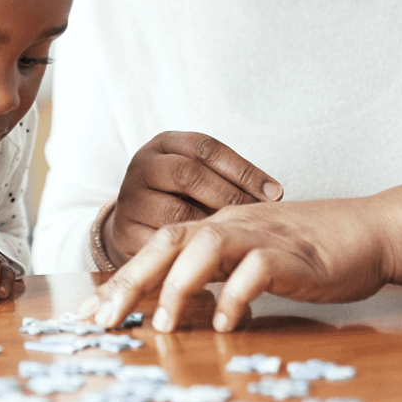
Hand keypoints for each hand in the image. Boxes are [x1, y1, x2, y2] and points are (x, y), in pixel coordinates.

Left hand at [78, 180, 401, 332]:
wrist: (374, 230)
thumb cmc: (314, 251)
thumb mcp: (255, 260)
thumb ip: (219, 276)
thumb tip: (180, 307)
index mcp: (219, 226)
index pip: (159, 246)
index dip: (123, 278)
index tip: (92, 312)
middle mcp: (233, 225)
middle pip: (167, 242)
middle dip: (130, 280)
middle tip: (103, 318)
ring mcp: (263, 236)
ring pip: (205, 247)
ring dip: (177, 285)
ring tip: (160, 323)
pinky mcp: (295, 254)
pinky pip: (257, 270)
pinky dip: (236, 294)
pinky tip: (225, 321)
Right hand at [98, 131, 281, 266]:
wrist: (134, 223)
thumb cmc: (180, 197)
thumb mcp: (198, 175)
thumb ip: (228, 178)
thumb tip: (274, 194)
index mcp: (164, 145)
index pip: (205, 148)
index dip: (243, 169)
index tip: (275, 193)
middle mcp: (142, 167)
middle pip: (188, 174)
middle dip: (230, 195)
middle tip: (258, 216)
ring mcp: (130, 200)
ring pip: (177, 211)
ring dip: (213, 225)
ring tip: (240, 237)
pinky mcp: (125, 232)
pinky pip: (165, 242)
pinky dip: (193, 250)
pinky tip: (218, 257)